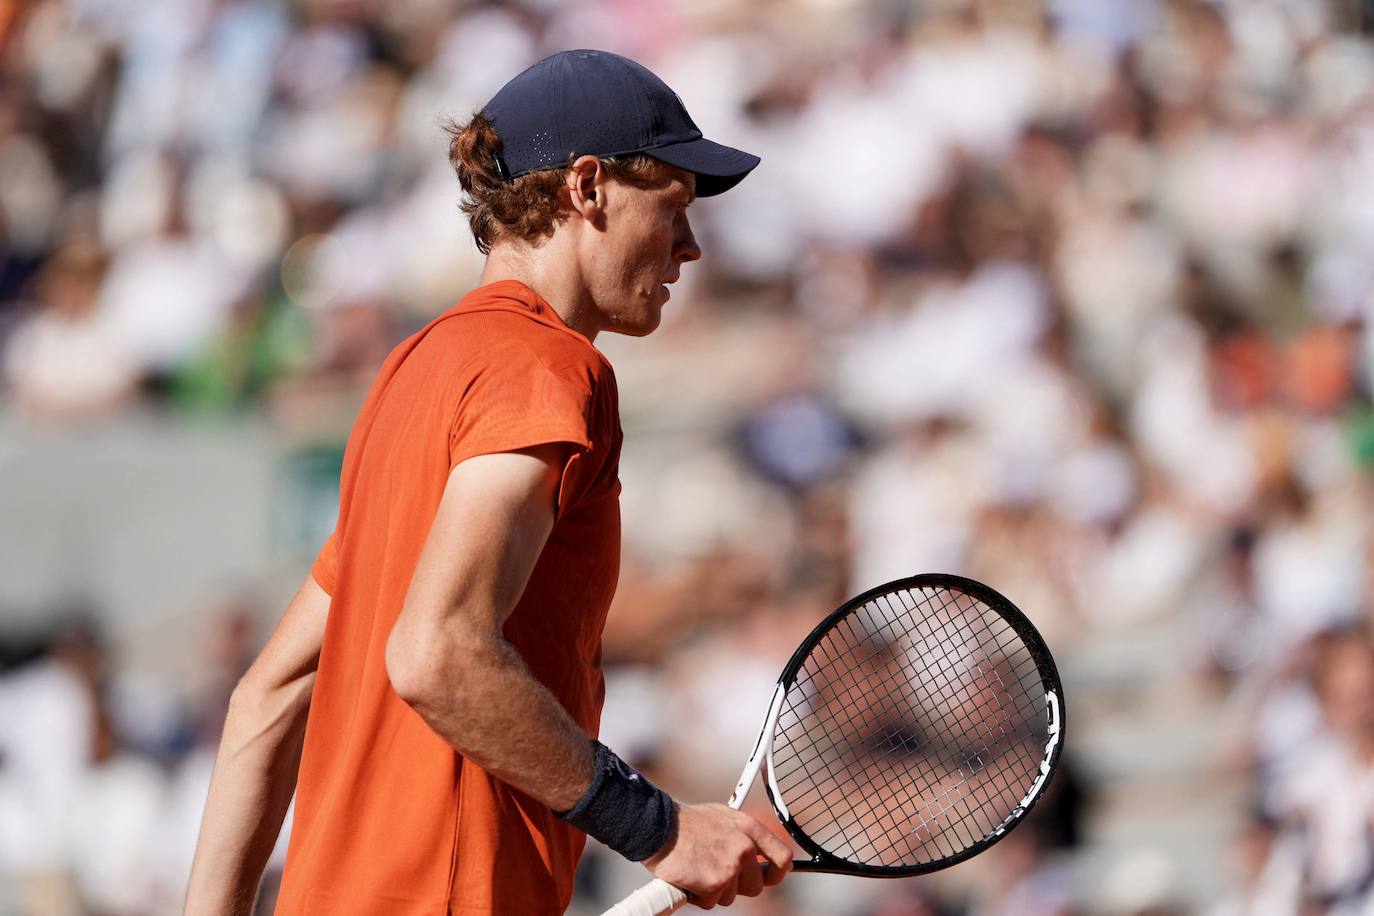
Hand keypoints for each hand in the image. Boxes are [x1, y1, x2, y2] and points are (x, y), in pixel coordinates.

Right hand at [643, 803, 791, 908]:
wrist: (658, 826)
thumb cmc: (686, 822)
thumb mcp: (722, 817)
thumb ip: (742, 835)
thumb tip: (756, 853)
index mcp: (749, 828)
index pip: (782, 857)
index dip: (777, 872)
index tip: (770, 876)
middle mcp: (744, 848)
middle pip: (756, 886)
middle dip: (737, 886)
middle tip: (717, 874)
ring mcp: (730, 867)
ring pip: (731, 896)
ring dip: (714, 889)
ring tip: (698, 868)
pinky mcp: (715, 884)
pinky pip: (711, 903)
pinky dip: (699, 896)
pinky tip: (689, 877)